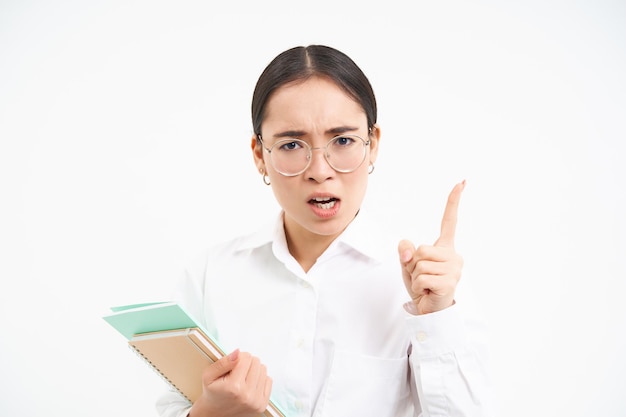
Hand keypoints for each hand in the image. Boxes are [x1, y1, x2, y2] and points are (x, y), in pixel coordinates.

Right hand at [189, 349, 271, 416]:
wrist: (215, 414)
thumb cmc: (212, 393)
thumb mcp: (208, 375)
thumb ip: (223, 362)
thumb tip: (238, 352)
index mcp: (234, 387)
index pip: (246, 357)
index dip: (238, 358)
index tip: (232, 366)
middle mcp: (247, 395)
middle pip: (256, 362)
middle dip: (246, 363)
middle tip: (237, 373)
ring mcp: (256, 401)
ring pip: (263, 370)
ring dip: (253, 371)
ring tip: (242, 379)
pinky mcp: (262, 404)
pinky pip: (268, 380)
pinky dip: (259, 380)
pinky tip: (249, 385)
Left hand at [398, 181, 464, 314]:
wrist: (430, 310)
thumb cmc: (422, 285)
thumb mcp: (408, 264)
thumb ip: (405, 250)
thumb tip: (407, 249)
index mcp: (445, 248)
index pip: (449, 221)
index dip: (453, 201)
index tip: (461, 182)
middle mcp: (453, 256)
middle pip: (421, 249)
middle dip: (413, 264)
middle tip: (422, 277)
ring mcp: (454, 269)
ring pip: (420, 263)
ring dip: (415, 276)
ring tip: (425, 284)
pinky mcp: (449, 282)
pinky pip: (422, 277)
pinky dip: (418, 286)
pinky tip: (427, 291)